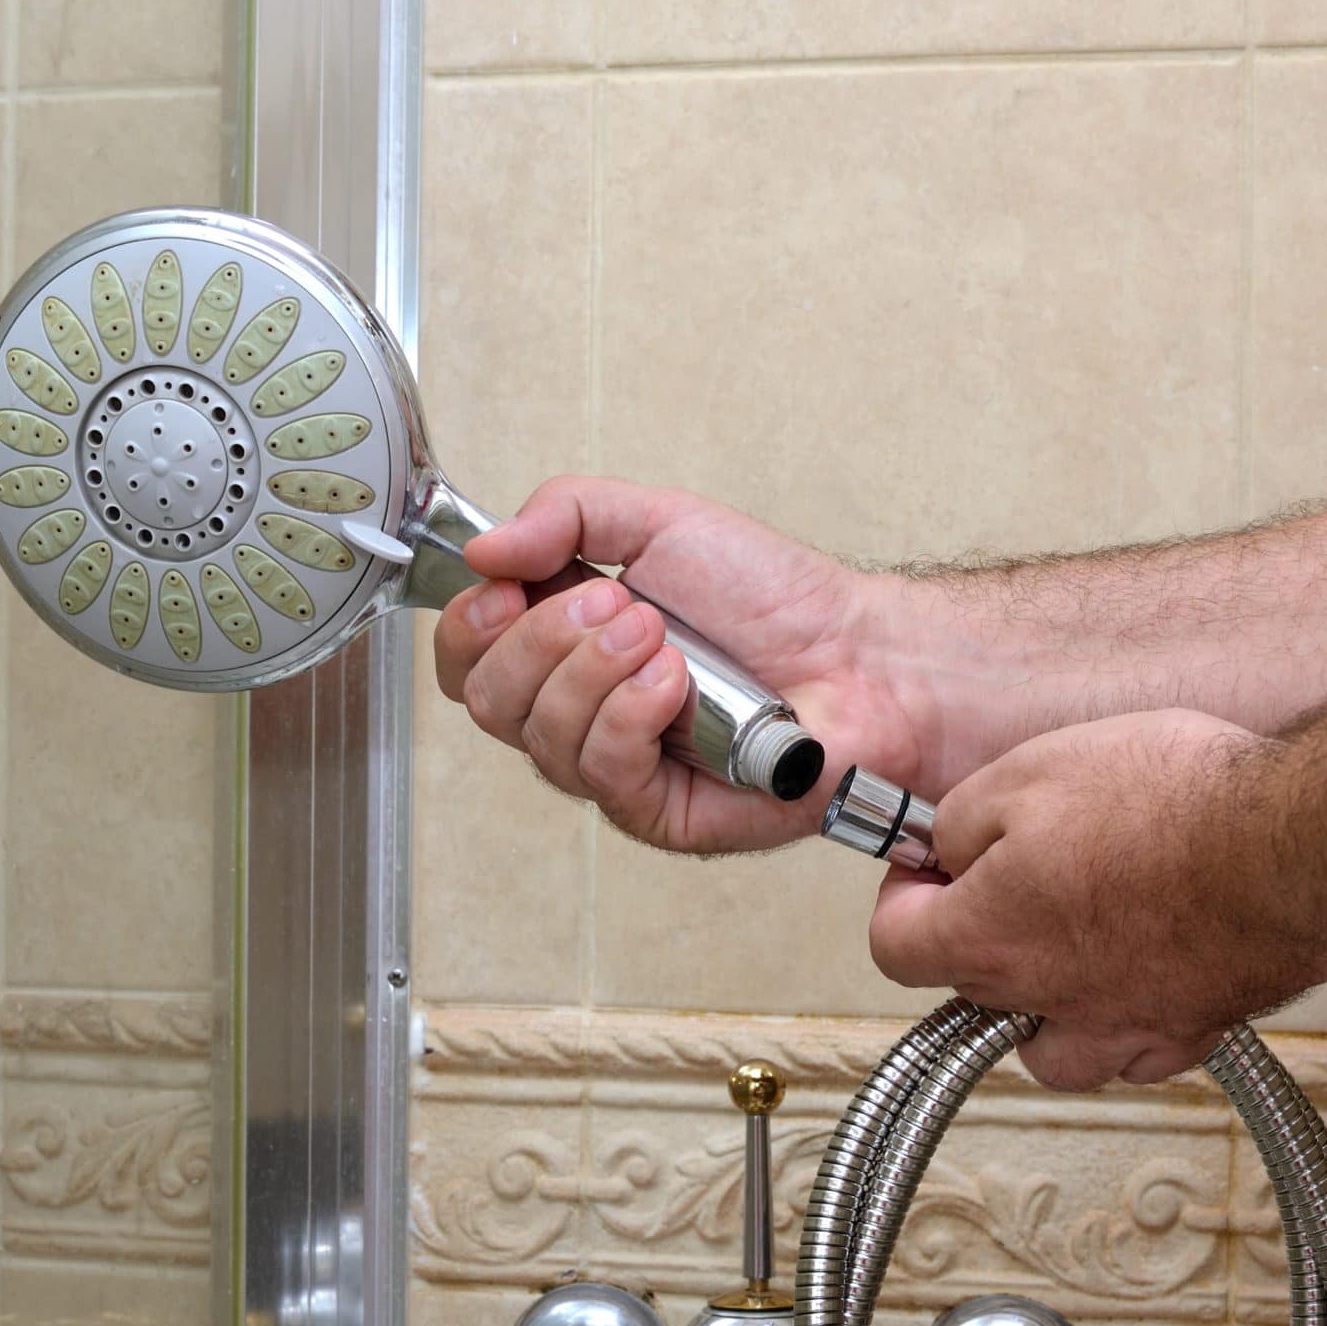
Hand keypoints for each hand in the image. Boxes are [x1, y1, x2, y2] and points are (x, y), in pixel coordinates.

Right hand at [434, 477, 925, 852]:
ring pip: (537, 735)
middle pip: (486, 699)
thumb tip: (482, 547)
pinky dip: (628, 716)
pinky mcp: (653, 811)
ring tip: (663, 639)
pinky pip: (598, 772)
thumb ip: (564, 514)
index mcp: (565, 645)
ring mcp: (612, 765)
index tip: (509, 586)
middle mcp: (578, 710)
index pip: (466, 657)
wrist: (860, 656)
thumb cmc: (775, 600)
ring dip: (595, 670)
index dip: (470, 623)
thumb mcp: (659, 521)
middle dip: (543, 638)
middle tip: (620, 604)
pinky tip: (674, 688)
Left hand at [867, 710, 1326, 1089]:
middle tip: (1011, 877)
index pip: (894, 946)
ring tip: (1072, 945)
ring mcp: (1126, 1024)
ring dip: (1046, 1008)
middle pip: (973, 994)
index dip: (903, 896)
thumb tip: (947, 847)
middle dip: (980, 935)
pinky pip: (1140, 1050)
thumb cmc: (1177, 806)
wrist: (1300, 846)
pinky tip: (1148, 969)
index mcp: (989, 939)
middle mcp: (1049, 1002)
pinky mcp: (1196, 1026)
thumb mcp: (1029, 771)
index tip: (929, 864)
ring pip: (1055, 1050)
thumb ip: (963, 820)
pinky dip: (1132, 1020)